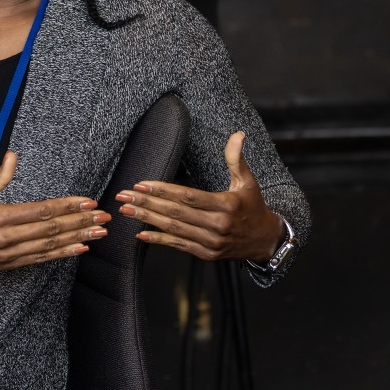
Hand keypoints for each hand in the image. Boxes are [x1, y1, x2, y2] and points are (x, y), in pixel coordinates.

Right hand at [0, 151, 108, 270]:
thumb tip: (13, 155)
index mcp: (0, 217)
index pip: (42, 211)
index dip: (67, 206)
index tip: (87, 202)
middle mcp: (8, 238)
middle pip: (52, 230)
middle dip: (80, 222)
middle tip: (103, 217)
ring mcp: (10, 254)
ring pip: (50, 246)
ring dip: (77, 238)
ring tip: (98, 232)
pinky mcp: (10, 265)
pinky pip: (41, 259)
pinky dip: (62, 254)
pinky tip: (79, 248)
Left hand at [114, 131, 283, 261]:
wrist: (265, 241)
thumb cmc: (254, 207)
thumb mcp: (248, 181)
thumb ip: (237, 159)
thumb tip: (238, 135)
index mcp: (225, 206)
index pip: (188, 196)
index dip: (163, 190)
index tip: (141, 183)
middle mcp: (216, 226)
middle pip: (175, 212)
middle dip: (146, 202)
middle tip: (123, 195)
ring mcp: (210, 243)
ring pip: (173, 229)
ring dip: (146, 219)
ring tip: (126, 210)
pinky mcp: (205, 254)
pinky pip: (178, 245)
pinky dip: (158, 240)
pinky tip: (141, 234)